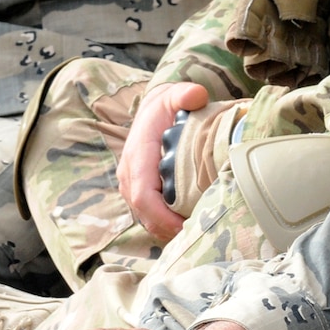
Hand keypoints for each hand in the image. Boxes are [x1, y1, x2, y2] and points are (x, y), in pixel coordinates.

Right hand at [117, 82, 208, 241]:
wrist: (151, 111)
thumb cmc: (165, 107)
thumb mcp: (174, 96)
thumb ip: (184, 94)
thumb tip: (197, 95)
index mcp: (137, 156)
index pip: (143, 195)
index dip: (162, 216)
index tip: (186, 226)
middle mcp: (129, 175)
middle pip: (145, 214)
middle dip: (169, 230)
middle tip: (200, 235)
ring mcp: (131, 186)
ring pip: (147, 219)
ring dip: (168, 231)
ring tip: (197, 234)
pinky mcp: (138, 192)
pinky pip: (150, 216)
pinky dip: (166, 225)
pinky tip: (188, 227)